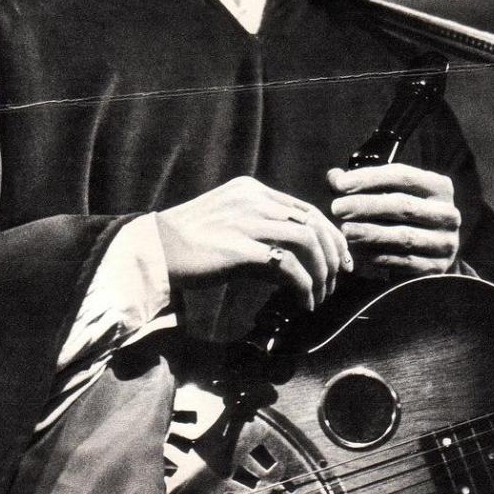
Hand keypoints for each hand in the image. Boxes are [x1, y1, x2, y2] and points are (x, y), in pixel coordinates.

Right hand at [155, 177, 352, 310]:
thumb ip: (262, 233)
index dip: (330, 235)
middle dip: (333, 253)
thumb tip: (298, 262)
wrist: (152, 250)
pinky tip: (304, 303)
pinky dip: (304, 286)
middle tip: (338, 279)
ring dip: (321, 272)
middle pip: (313, 222)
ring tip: (320, 295)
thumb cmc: (189, 243)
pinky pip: (287, 265)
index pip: (305, 209)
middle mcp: (253, 200)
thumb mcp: (230, 224)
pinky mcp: (239, 248)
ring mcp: (246, 222)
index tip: (340, 259)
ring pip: (307, 240)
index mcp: (252, 191)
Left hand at [328, 164, 459, 276]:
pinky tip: (359, 252)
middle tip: (337, 208)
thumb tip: (334, 177)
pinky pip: (404, 261)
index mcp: (438, 187)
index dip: (369, 178)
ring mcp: (445, 243)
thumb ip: (362, 185)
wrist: (430, 254)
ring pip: (404, 236)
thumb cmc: (404, 217)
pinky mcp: (437, 268)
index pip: (402, 175)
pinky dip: (379, 256)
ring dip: (370, 233)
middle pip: (402, 205)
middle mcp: (448, 213)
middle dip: (365, 206)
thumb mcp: (389, 194)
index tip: (340, 184)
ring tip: (344, 231)